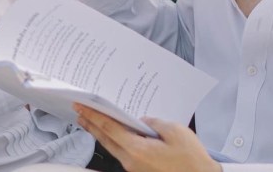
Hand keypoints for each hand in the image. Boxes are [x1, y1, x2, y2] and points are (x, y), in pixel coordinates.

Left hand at [73, 104, 219, 171]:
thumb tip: (143, 121)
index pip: (108, 128)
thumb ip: (154, 123)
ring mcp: (135, 168)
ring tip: (93, 122)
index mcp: (137, 150)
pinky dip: (117, 141)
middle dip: (91, 125)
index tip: (81, 106)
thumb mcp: (175, 132)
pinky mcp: (142, 170)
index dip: (93, 116)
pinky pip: (124, 153)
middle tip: (80, 113)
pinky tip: (119, 134)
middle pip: (105, 140)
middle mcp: (131, 162)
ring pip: (113, 147)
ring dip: (102, 134)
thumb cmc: (192, 161)